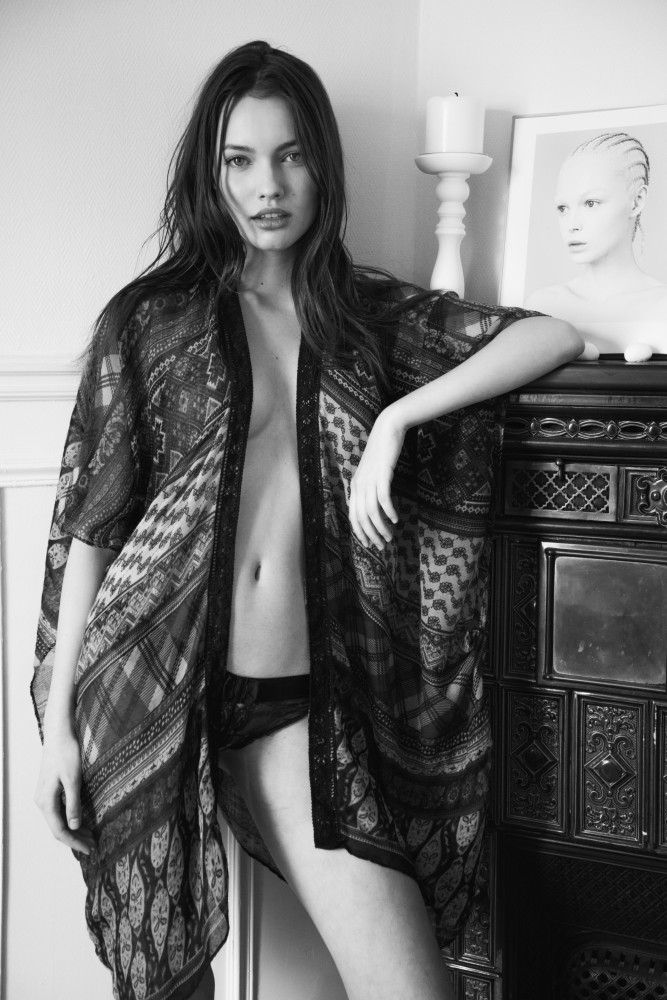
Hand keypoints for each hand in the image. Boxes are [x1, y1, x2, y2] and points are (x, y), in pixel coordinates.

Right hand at [35, 722, 95, 854]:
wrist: (59, 733)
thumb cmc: (66, 753)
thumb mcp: (73, 779)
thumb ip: (73, 803)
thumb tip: (75, 826)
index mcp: (46, 802)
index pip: (60, 830)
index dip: (75, 842)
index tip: (90, 849)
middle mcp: (42, 801)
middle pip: (58, 827)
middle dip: (76, 838)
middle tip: (94, 844)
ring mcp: (45, 795)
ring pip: (59, 819)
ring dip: (74, 828)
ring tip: (91, 835)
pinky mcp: (50, 789)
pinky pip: (59, 810)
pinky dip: (71, 817)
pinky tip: (82, 819)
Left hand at [349, 406, 404, 548]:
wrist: (387, 430)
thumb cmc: (382, 452)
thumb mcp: (372, 472)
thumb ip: (371, 488)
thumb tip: (376, 506)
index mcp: (355, 486)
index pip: (353, 516)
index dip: (360, 532)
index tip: (369, 543)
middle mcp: (359, 485)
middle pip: (361, 518)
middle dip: (371, 535)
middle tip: (382, 545)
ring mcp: (369, 480)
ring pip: (371, 512)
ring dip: (380, 527)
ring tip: (390, 536)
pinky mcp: (381, 475)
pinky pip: (383, 499)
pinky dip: (388, 511)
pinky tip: (395, 519)